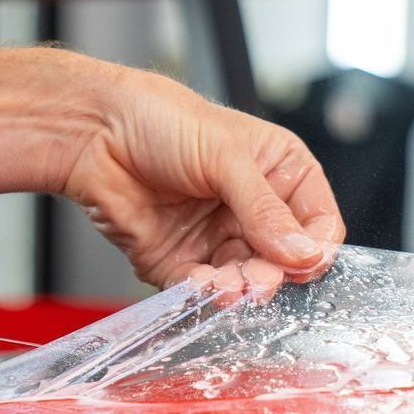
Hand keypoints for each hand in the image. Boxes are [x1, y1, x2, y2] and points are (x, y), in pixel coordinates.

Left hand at [59, 63, 344, 295]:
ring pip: (246, 279)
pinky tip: (202, 285)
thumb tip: (302, 252)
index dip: (315, 247)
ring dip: (240, 288)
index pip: (318, 222)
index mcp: (279, 173)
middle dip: (274, 274)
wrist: (95, 133)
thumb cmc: (161, 120)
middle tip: (260, 280)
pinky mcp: (182, 261)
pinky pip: (204, 289)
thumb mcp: (225, 156)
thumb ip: (264, 208)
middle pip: (283, 260)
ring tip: (228, 286)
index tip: (306, 263)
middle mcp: (254, 209)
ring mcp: (218, 237)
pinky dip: (206, 294)